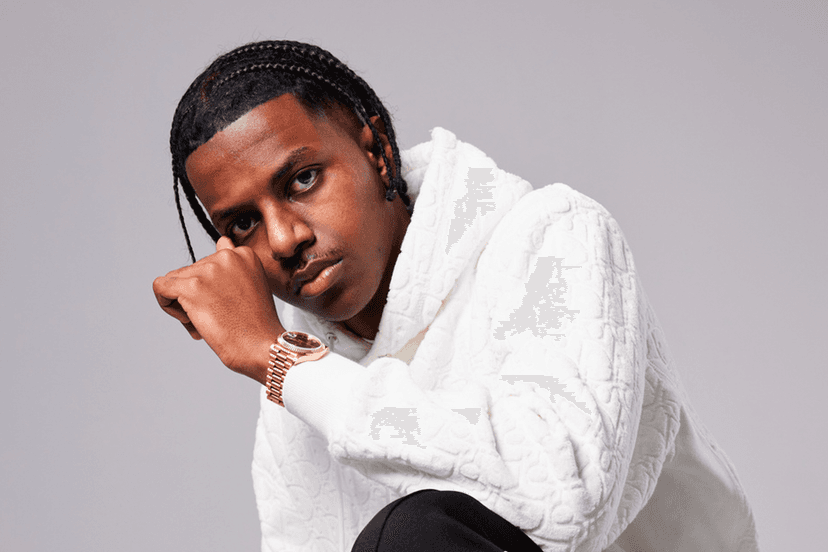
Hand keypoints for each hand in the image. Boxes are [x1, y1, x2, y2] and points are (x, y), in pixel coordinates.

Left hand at [153, 237, 284, 383]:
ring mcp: (208, 270)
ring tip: (205, 321)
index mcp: (243, 254)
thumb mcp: (251, 284)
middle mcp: (226, 256)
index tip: (225, 304)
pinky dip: (166, 304)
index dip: (211, 287)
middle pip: (190, 272)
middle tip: (216, 317)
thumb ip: (234, 265)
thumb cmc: (256, 325)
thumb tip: (222, 241)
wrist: (262, 346)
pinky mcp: (191, 287)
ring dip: (182, 303)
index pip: (208, 263)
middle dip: (195, 296)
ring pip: (174, 280)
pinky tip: (188, 319)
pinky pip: (160, 287)